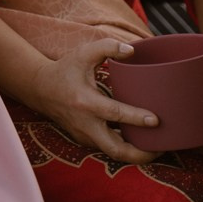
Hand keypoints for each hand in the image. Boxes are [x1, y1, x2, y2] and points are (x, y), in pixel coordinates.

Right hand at [29, 39, 159, 163]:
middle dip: (141, 154)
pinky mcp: (85, 140)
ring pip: (114, 153)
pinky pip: (108, 148)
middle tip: (162, 148)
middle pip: (116, 150)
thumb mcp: (83, 53)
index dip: (136, 118)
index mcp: (86, 102)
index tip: (156, 120)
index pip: (114, 114)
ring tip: (156, 147)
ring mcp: (85, 135)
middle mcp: (86, 124)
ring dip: (135, 153)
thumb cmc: (65, 70)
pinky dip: (124, 148)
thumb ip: (107, 47)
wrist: (41, 88)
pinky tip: (139, 141)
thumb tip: (132, 50)